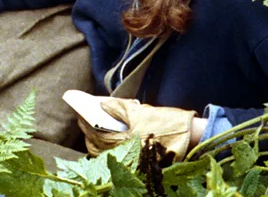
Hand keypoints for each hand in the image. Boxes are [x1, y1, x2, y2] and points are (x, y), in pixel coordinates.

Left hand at [77, 98, 196, 159]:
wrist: (190, 140)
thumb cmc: (167, 123)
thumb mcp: (141, 111)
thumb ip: (118, 107)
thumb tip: (100, 104)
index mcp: (124, 138)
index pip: (95, 130)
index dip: (84, 119)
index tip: (77, 108)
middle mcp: (124, 152)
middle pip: (96, 143)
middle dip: (88, 129)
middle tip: (84, 116)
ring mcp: (129, 160)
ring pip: (102, 152)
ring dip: (95, 140)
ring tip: (93, 127)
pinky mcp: (135, 164)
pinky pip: (113, 157)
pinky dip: (106, 148)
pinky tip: (107, 137)